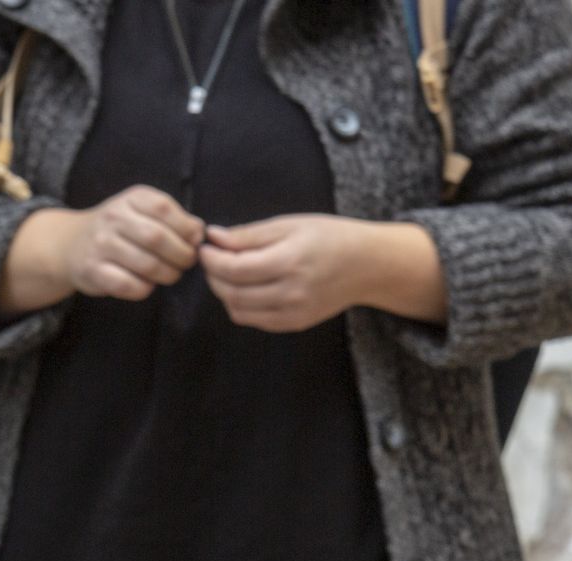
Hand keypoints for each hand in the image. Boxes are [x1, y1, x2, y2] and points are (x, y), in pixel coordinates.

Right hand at [57, 185, 204, 300]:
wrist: (71, 244)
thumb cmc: (119, 229)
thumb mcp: (143, 212)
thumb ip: (172, 219)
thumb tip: (200, 233)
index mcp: (131, 198)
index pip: (164, 208)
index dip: (186, 228)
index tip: (194, 242)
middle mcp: (113, 217)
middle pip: (157, 238)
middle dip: (181, 255)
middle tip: (186, 263)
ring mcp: (100, 244)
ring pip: (146, 264)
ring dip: (167, 274)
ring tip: (171, 275)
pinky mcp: (92, 270)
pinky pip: (127, 285)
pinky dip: (145, 288)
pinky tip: (148, 285)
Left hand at [200, 214, 375, 332]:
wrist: (366, 266)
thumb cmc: (329, 237)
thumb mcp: (290, 224)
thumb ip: (249, 234)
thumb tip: (214, 237)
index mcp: (289, 261)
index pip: (235, 269)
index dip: (212, 260)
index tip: (205, 248)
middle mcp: (290, 292)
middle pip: (232, 293)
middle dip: (214, 276)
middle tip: (212, 260)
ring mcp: (292, 312)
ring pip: (239, 310)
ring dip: (224, 293)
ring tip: (227, 274)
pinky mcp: (294, 324)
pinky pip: (254, 320)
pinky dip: (240, 306)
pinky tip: (245, 288)